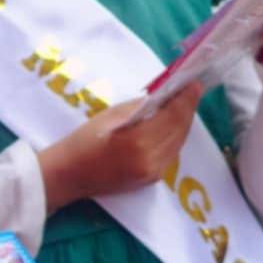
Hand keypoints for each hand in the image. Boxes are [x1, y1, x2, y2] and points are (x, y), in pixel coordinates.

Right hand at [37, 86, 203, 212]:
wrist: (68, 175)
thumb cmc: (83, 141)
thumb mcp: (110, 115)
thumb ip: (140, 106)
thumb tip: (164, 95)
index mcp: (138, 141)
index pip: (172, 115)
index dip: (186, 98)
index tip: (193, 83)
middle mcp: (151, 159)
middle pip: (180, 129)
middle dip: (188, 108)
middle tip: (192, 90)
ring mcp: (153, 172)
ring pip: (179, 143)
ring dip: (183, 123)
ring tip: (184, 105)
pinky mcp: (152, 180)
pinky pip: (171, 154)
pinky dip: (175, 137)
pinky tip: (173, 125)